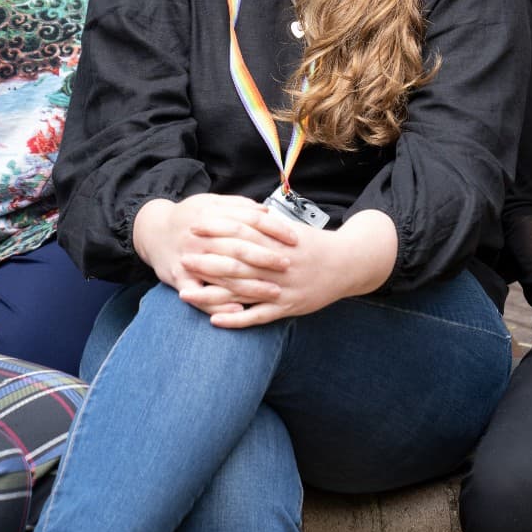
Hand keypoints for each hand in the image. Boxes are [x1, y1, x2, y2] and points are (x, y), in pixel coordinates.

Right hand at [133, 195, 297, 312]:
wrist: (151, 231)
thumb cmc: (187, 217)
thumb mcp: (210, 203)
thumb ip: (237, 206)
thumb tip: (265, 210)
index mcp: (211, 215)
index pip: (249, 220)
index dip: (273, 229)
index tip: (294, 238)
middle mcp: (201, 236)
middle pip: (238, 247)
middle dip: (266, 257)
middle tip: (288, 265)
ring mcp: (190, 258)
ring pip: (224, 273)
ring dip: (250, 284)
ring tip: (274, 292)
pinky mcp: (179, 278)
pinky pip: (200, 294)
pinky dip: (218, 303)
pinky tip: (238, 310)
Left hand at [203, 209, 397, 328]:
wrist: (348, 263)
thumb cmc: (314, 244)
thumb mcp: (290, 229)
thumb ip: (265, 224)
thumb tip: (239, 212)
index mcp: (277, 241)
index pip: (242, 232)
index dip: (217, 229)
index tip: (195, 226)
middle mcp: (277, 265)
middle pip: (237, 263)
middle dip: (207, 262)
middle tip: (182, 259)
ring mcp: (282, 288)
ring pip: (242, 291)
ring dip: (212, 293)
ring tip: (185, 294)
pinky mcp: (287, 308)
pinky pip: (258, 316)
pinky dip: (236, 319)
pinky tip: (214, 320)